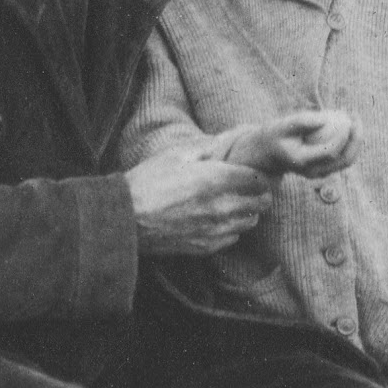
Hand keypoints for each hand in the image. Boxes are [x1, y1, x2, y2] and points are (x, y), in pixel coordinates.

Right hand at [126, 151, 273, 255]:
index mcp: (216, 180)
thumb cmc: (147, 183)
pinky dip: (232, 228)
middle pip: (262, 203)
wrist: (124, 220)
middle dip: (259, 193)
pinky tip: (218, 220)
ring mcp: (216, 230)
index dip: (258, 174)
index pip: (258, 179)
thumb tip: (228, 140)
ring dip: (248, 212)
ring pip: (251, 222)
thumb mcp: (175, 155)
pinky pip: (234, 238)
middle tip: (248, 188)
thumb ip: (207, 147)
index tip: (252, 172)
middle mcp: (222, 207)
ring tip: (234, 204)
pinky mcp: (206, 246)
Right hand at [212, 110, 359, 178]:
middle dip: (355, 139)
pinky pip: (343, 158)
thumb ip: (303, 121)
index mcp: (302, 162)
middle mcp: (313, 172)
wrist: (270, 153)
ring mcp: (320, 173)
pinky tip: (350, 124)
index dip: (342, 136)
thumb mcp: (284, 124)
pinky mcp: (325, 170)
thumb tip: (327, 119)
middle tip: (356, 118)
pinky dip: (350, 142)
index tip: (346, 118)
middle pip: (343, 160)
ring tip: (355, 118)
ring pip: (347, 161)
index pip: (329, 152)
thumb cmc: (276, 134)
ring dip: (356, 141)